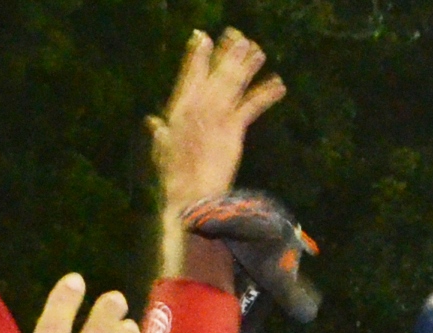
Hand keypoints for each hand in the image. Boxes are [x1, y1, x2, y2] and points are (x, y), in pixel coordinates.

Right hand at [148, 29, 284, 213]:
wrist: (190, 195)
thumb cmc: (174, 180)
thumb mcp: (161, 152)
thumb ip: (160, 134)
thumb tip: (152, 122)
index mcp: (179, 109)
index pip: (190, 75)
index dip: (198, 56)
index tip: (203, 38)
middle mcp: (198, 106)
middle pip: (216, 74)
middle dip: (228, 54)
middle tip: (240, 38)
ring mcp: (216, 115)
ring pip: (234, 83)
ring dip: (247, 65)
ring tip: (259, 51)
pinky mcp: (233, 129)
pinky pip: (252, 106)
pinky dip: (266, 94)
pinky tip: (279, 85)